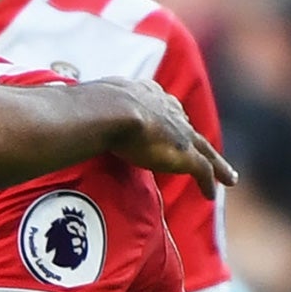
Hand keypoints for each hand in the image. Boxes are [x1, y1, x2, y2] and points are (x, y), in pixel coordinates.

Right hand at [94, 79, 237, 196]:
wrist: (111, 110)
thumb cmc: (93, 106)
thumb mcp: (92, 103)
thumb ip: (87, 111)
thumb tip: (62, 114)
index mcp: (147, 95)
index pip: (163, 107)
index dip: (169, 117)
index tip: (172, 123)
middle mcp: (168, 110)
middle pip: (187, 127)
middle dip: (196, 139)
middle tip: (204, 150)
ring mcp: (179, 132)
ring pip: (205, 150)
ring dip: (217, 164)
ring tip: (228, 177)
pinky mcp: (184, 154)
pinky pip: (202, 170)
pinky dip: (208, 182)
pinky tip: (211, 196)